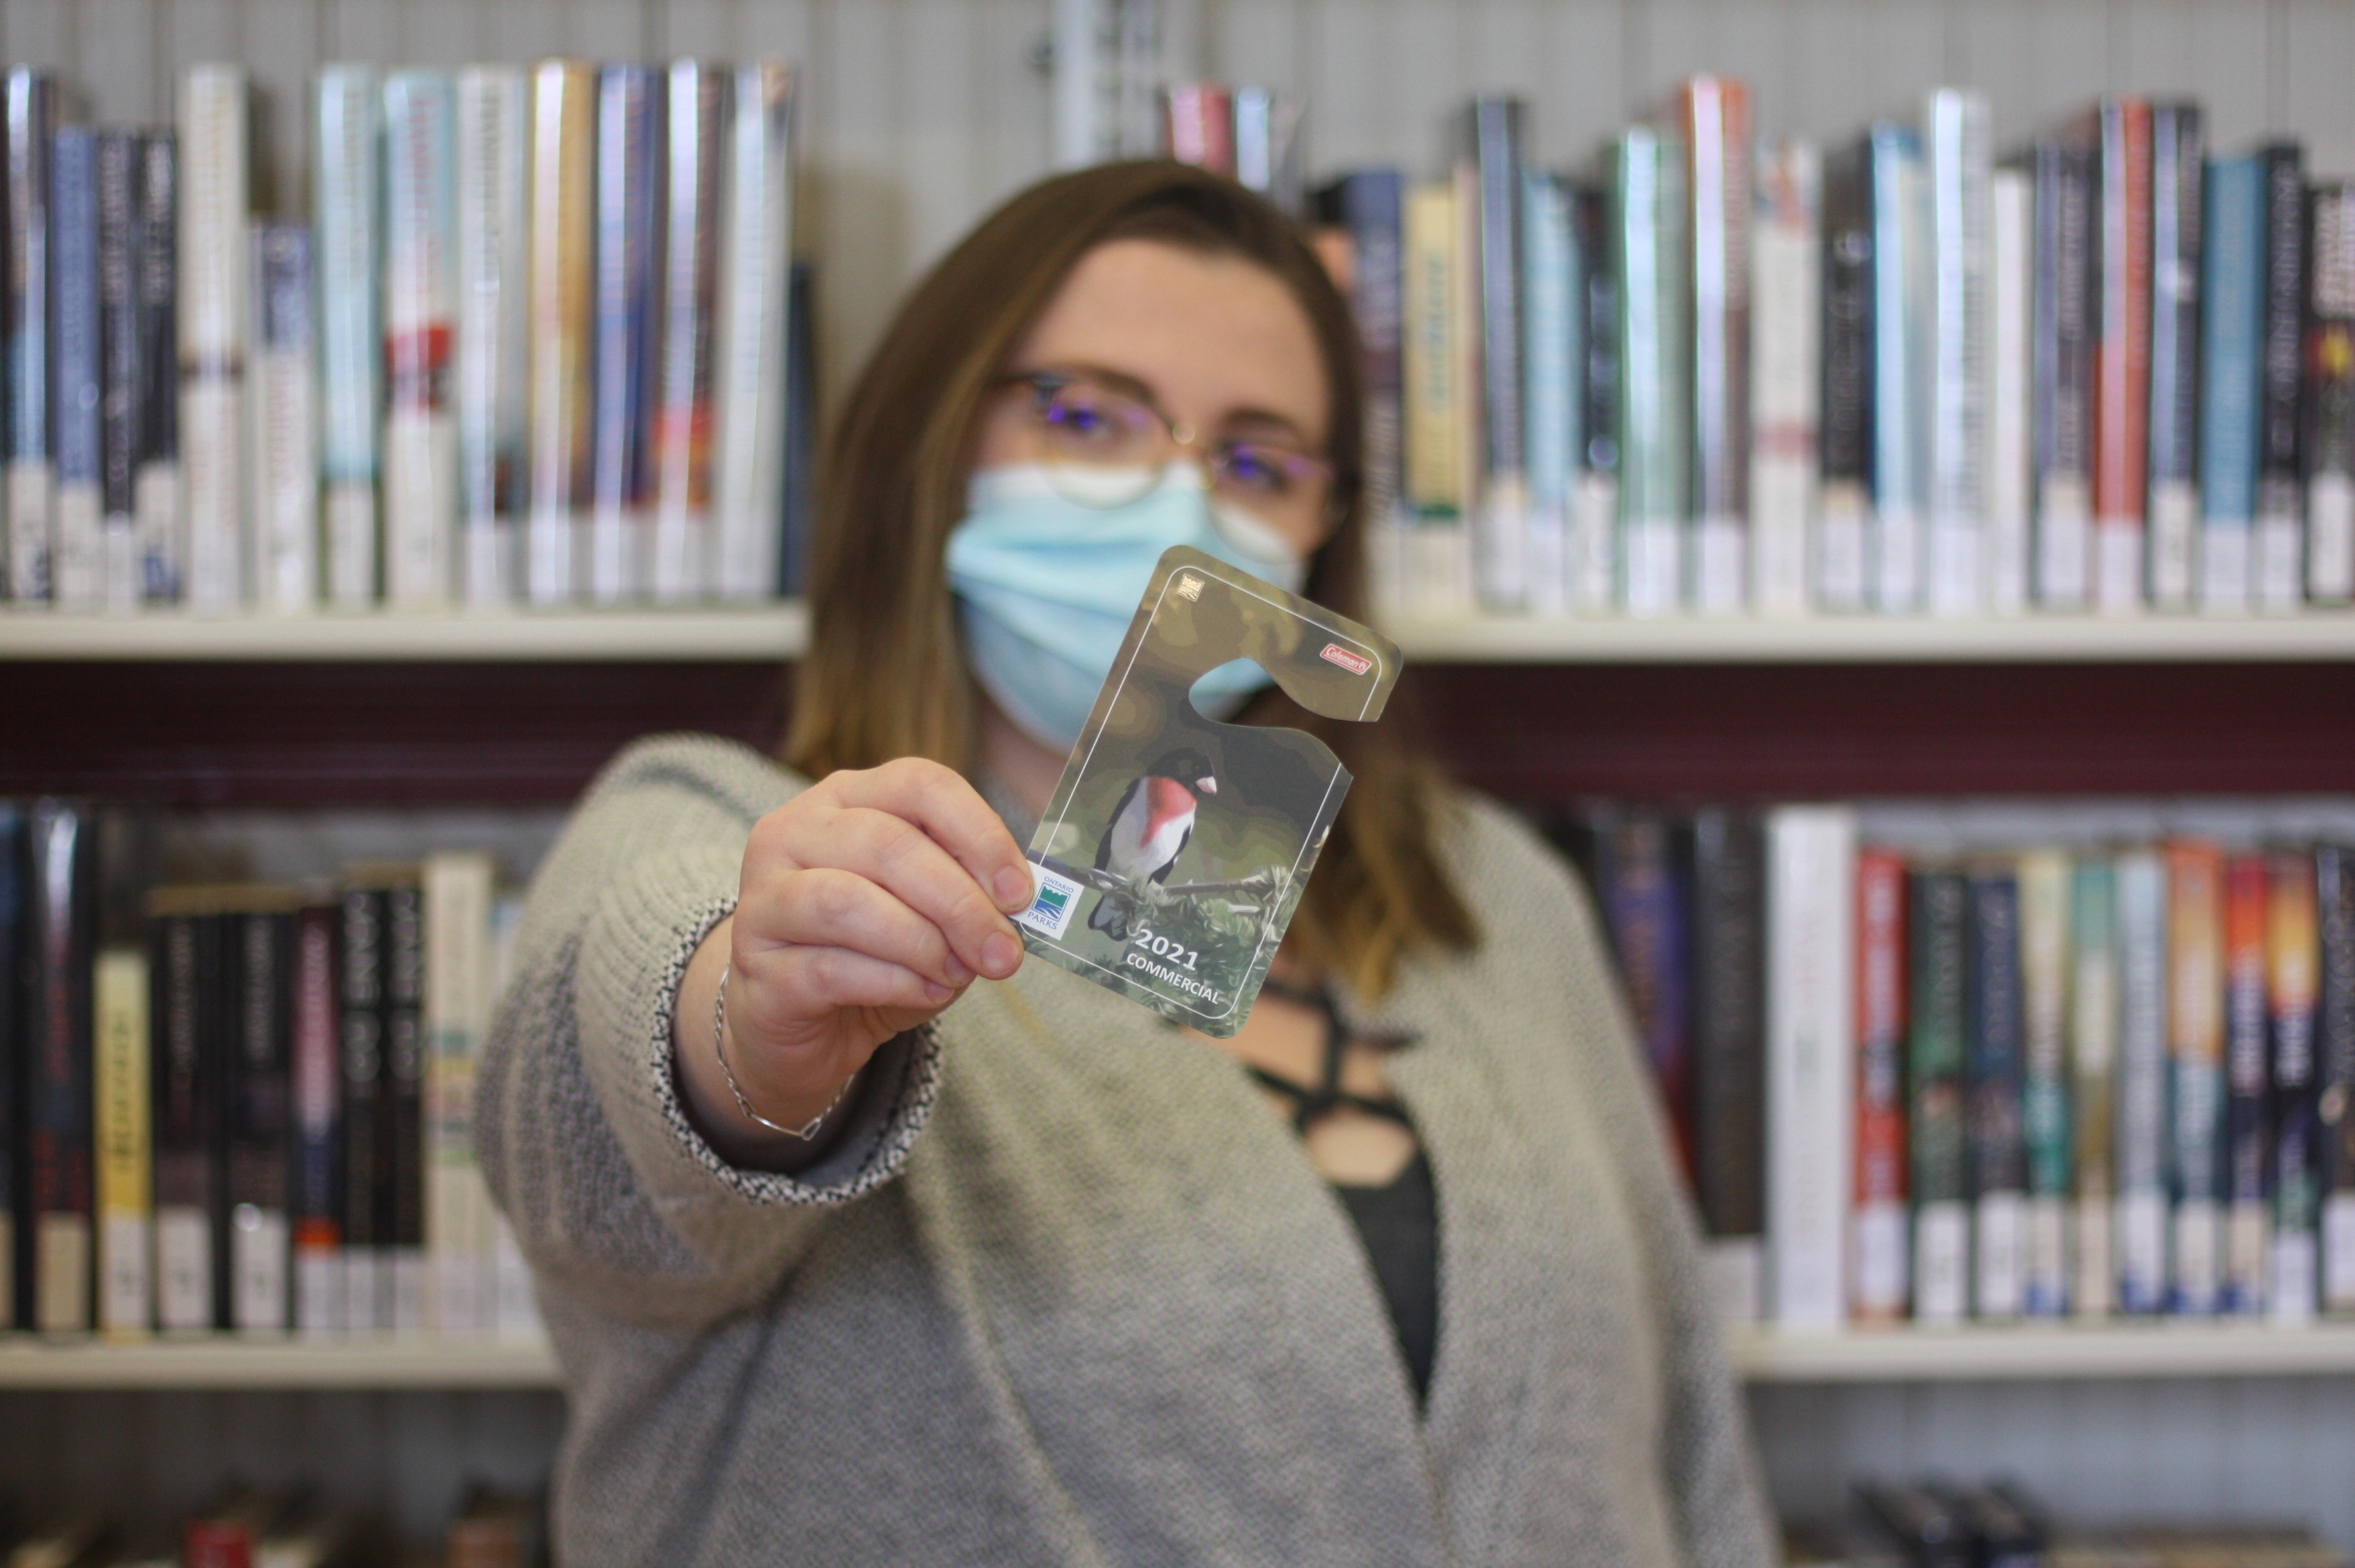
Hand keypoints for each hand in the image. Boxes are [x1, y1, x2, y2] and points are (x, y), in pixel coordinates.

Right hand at [680, 759, 1032, 1149]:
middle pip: (887, 843)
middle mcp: (793, 832)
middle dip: (960, 902)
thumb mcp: (930, 912)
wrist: (799, 1026)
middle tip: (1003, 952)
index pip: (919, 784)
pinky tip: (925, 994)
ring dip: (923, 942)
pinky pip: (831, 966)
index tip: (1020, 893)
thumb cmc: (872, 955)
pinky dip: (894, 982)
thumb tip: (1011, 907)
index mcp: (845, 799)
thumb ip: (966, 893)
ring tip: (959, 973)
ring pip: (849, 900)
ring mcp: (764, 895)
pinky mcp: (754, 960)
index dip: (980, 833)